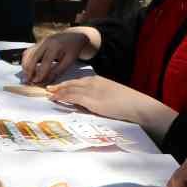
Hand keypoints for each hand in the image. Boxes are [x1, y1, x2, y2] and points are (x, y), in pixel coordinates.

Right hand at [22, 28, 98, 83]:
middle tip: (28, 81)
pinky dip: (26, 61)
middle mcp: (46, 42)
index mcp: (56, 45)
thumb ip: (58, 70)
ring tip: (27, 76)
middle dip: (29, 70)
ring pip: (28, 53)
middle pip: (33, 56)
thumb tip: (47, 80)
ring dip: (25, 65)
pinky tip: (28, 69)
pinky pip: (28, 52)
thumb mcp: (69, 60)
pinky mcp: (38, 43)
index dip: (40, 72)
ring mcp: (40, 41)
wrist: (74, 35)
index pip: (45, 60)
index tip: (37, 81)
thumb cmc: (73, 48)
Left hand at [47, 74, 176, 137]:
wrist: (137, 106)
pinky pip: (73, 97)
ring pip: (70, 89)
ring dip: (58, 91)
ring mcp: (92, 90)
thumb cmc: (127, 104)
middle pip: (72, 83)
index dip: (68, 84)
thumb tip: (90, 104)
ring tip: (48, 93)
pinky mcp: (92, 100)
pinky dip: (62, 96)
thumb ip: (99, 98)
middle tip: (49, 88)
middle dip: (60, 86)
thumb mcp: (111, 97)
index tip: (59, 86)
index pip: (79, 81)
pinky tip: (55, 98)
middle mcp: (94, 83)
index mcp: (99, 81)